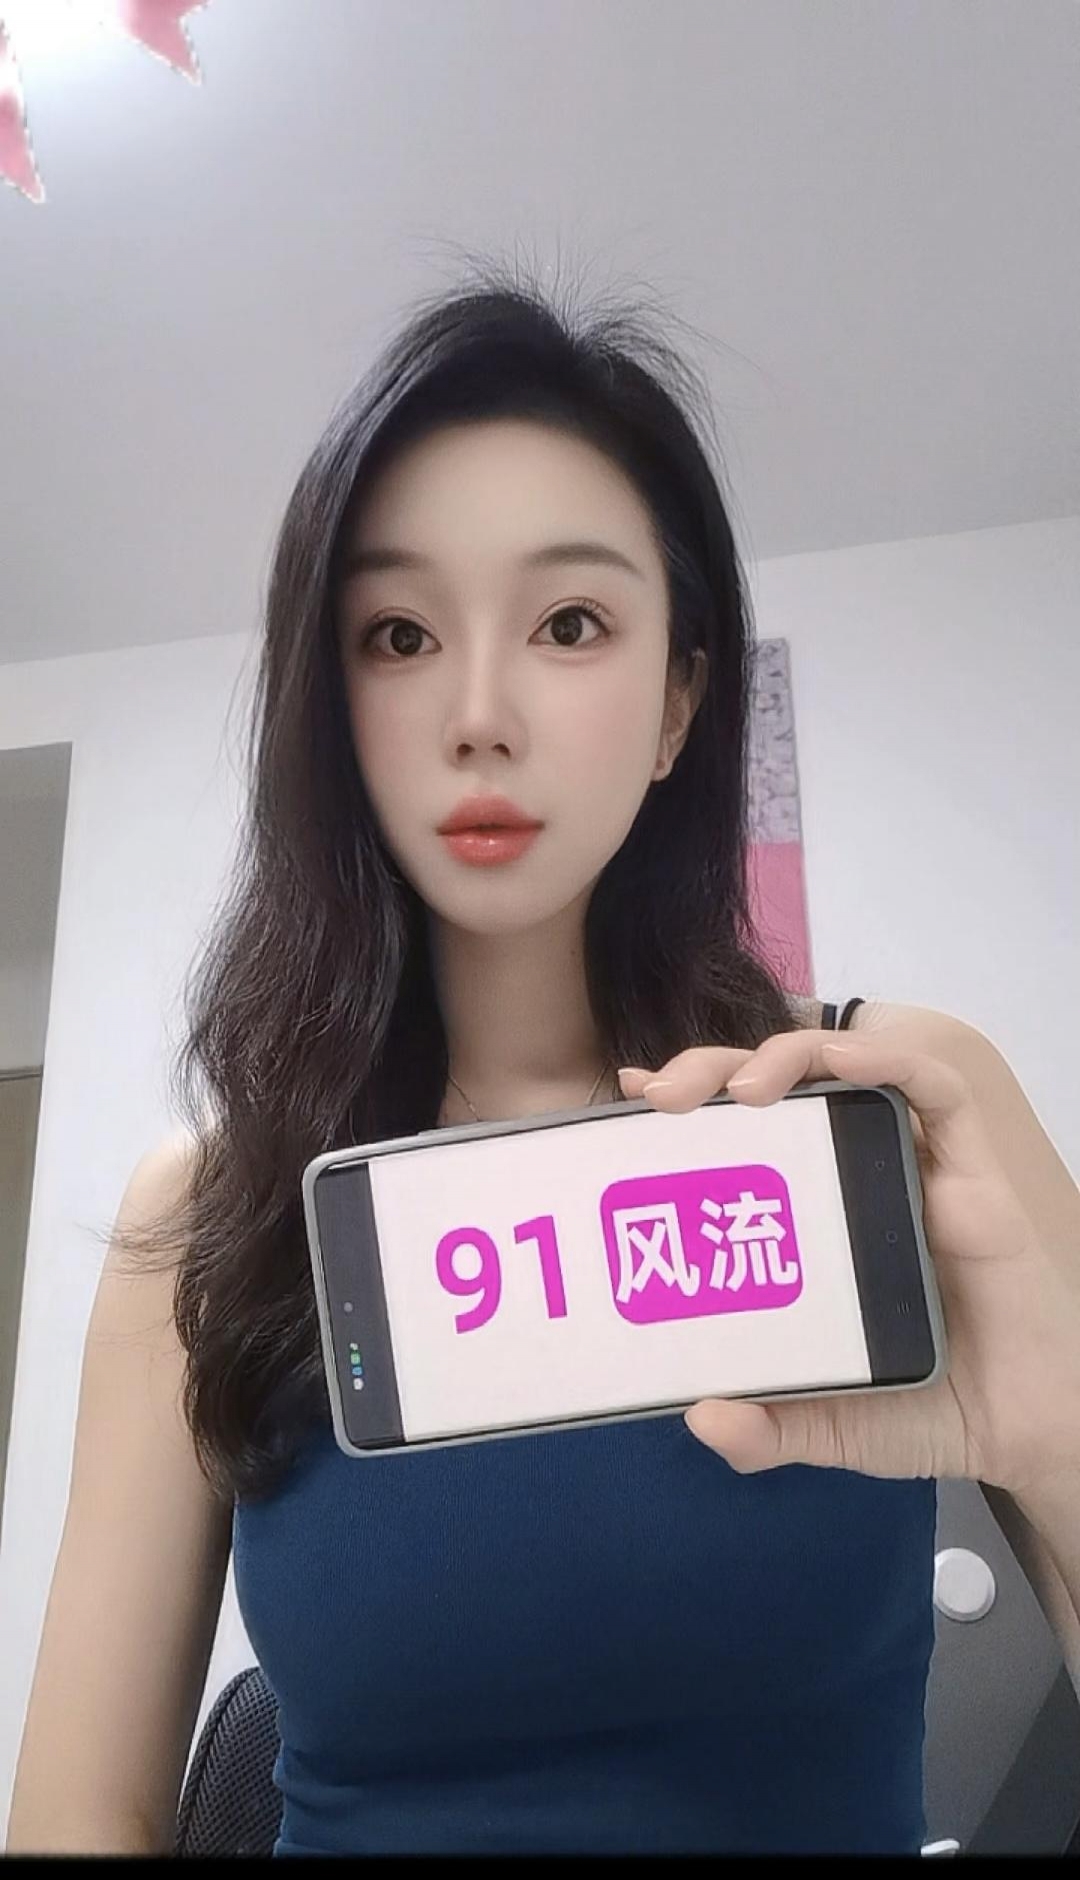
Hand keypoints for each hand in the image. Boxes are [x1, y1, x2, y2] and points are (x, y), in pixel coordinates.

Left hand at [617, 1030, 1079, 1496]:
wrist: (1025, 1433)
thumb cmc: (929, 1411)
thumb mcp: (828, 1423)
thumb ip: (768, 1428)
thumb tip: (701, 1418)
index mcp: (809, 1217)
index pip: (738, 1135)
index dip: (687, 1107)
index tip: (629, 1098)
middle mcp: (851, 1176)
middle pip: (774, 1089)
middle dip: (712, 1072)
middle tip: (660, 1097)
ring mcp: (912, 1165)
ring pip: (844, 1071)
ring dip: (784, 1056)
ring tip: (735, 1088)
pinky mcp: (973, 1167)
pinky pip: (934, 1089)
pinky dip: (885, 1063)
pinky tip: (840, 1063)